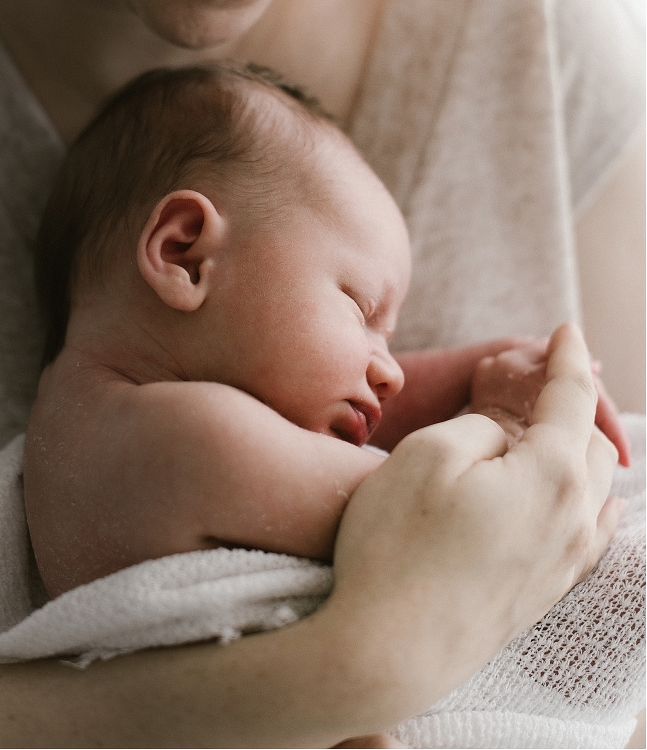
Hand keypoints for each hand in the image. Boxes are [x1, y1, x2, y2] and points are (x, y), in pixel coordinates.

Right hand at [330, 324, 621, 720]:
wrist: (384, 652)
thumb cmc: (396, 544)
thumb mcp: (429, 454)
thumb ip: (481, 429)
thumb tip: (503, 439)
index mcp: (552, 475)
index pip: (572, 400)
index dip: (568, 358)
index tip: (566, 329)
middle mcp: (572, 521)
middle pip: (594, 446)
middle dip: (575, 406)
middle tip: (547, 380)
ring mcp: (562, 565)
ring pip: (597, 492)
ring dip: (581, 454)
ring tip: (556, 433)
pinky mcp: (542, 596)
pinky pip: (589, 535)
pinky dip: (587, 502)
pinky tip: (579, 502)